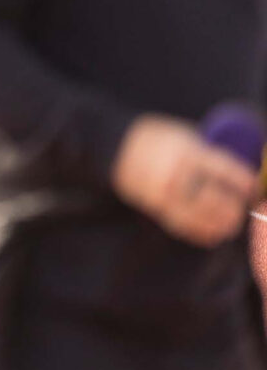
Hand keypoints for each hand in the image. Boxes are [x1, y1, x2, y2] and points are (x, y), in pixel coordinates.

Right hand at [113, 115, 258, 246]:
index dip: (241, 181)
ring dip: (218, 224)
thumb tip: (236, 165)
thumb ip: (207, 150)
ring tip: (231, 226)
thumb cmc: (156, 137)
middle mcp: (174, 174)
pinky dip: (198, 232)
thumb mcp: (182, 133)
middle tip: (242, 209)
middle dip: (232, 208)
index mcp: (185, 151)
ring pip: (196, 216)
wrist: (117, 146)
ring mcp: (162, 192)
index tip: (252, 188)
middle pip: (211, 198)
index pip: (222, 169)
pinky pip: (179, 224)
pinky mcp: (153, 205)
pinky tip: (211, 235)